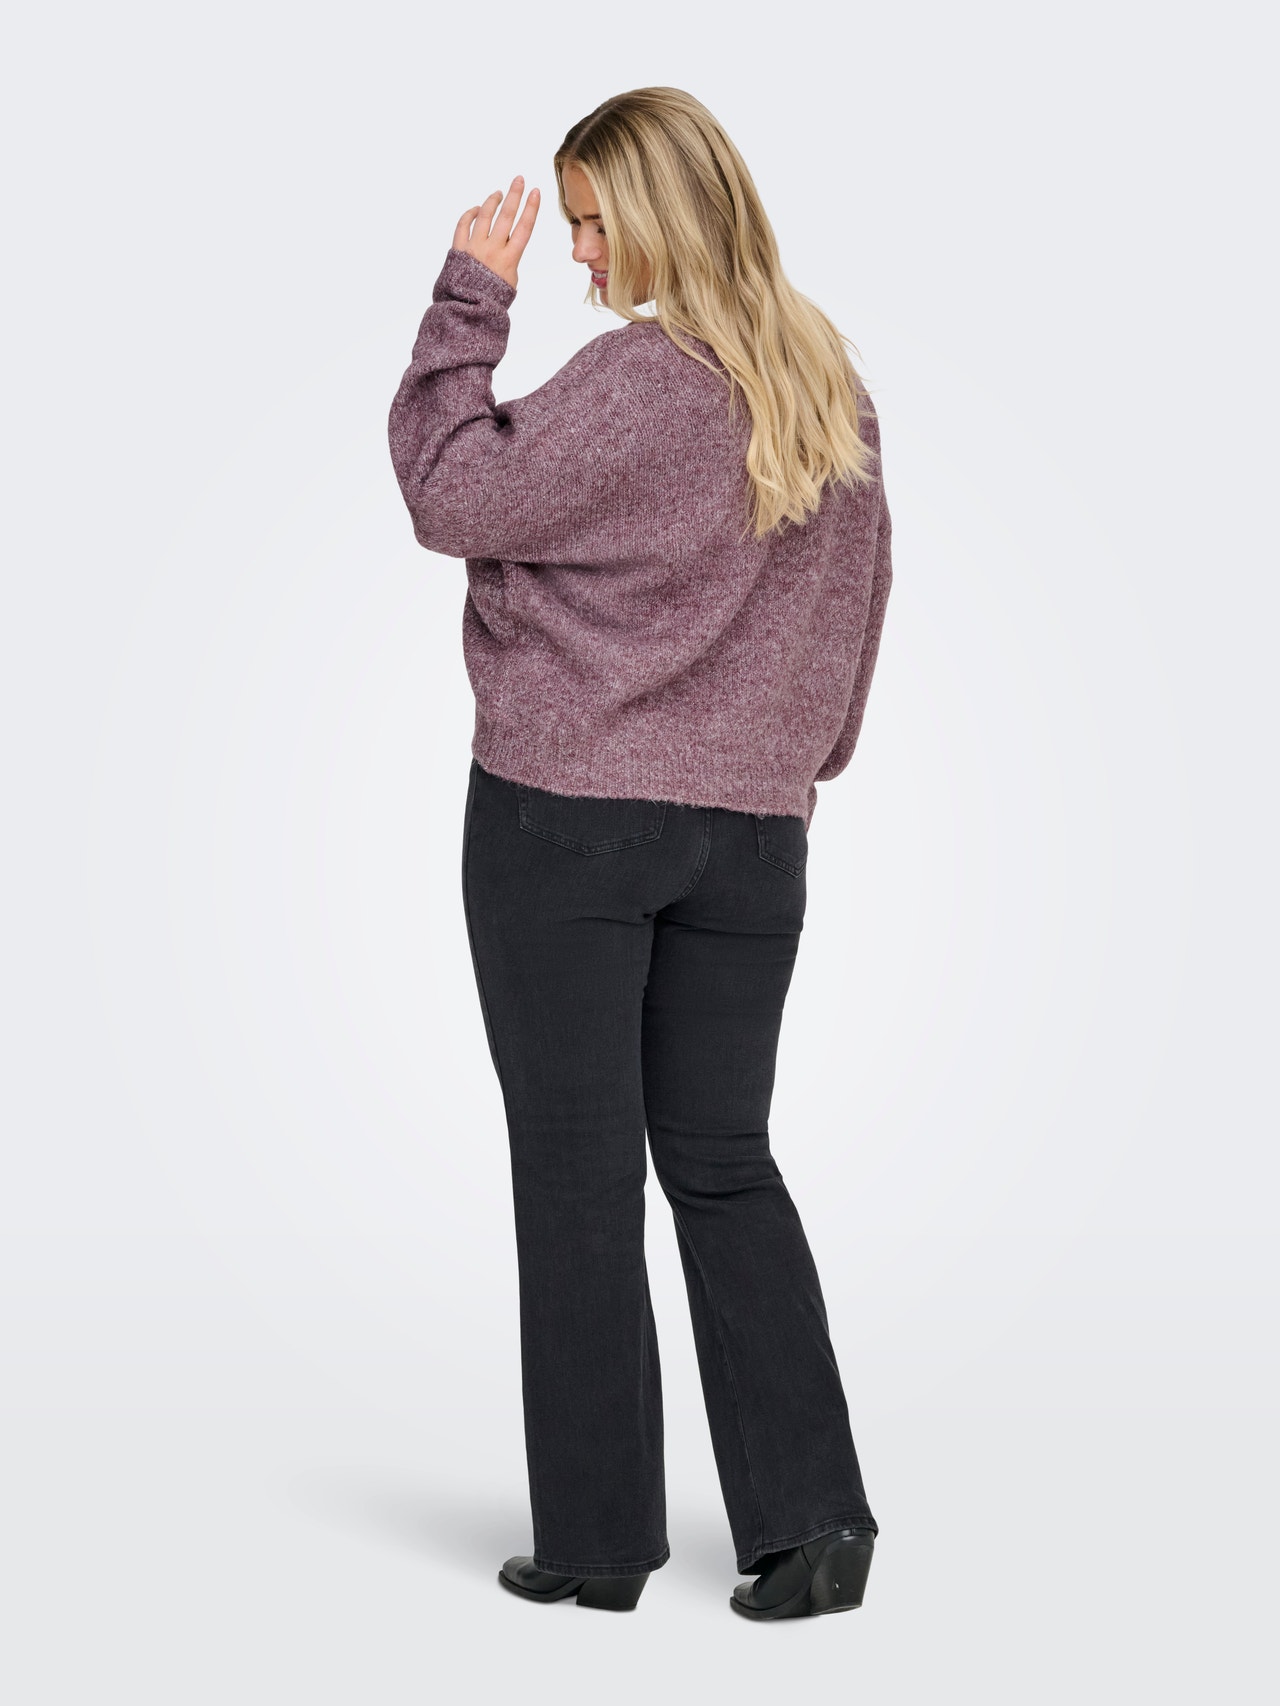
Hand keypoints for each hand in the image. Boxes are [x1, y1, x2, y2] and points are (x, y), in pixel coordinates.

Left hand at [454, 176, 539, 290]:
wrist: (467, 310)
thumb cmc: (491, 301)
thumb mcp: (510, 283)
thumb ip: (510, 262)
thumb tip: (506, 248)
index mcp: (509, 259)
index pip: (524, 227)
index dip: (531, 208)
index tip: (536, 192)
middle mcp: (493, 249)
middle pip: (506, 215)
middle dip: (514, 195)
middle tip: (519, 179)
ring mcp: (474, 247)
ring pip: (485, 216)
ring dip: (492, 201)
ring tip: (499, 193)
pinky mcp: (459, 249)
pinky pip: (463, 225)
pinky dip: (470, 214)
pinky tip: (477, 209)